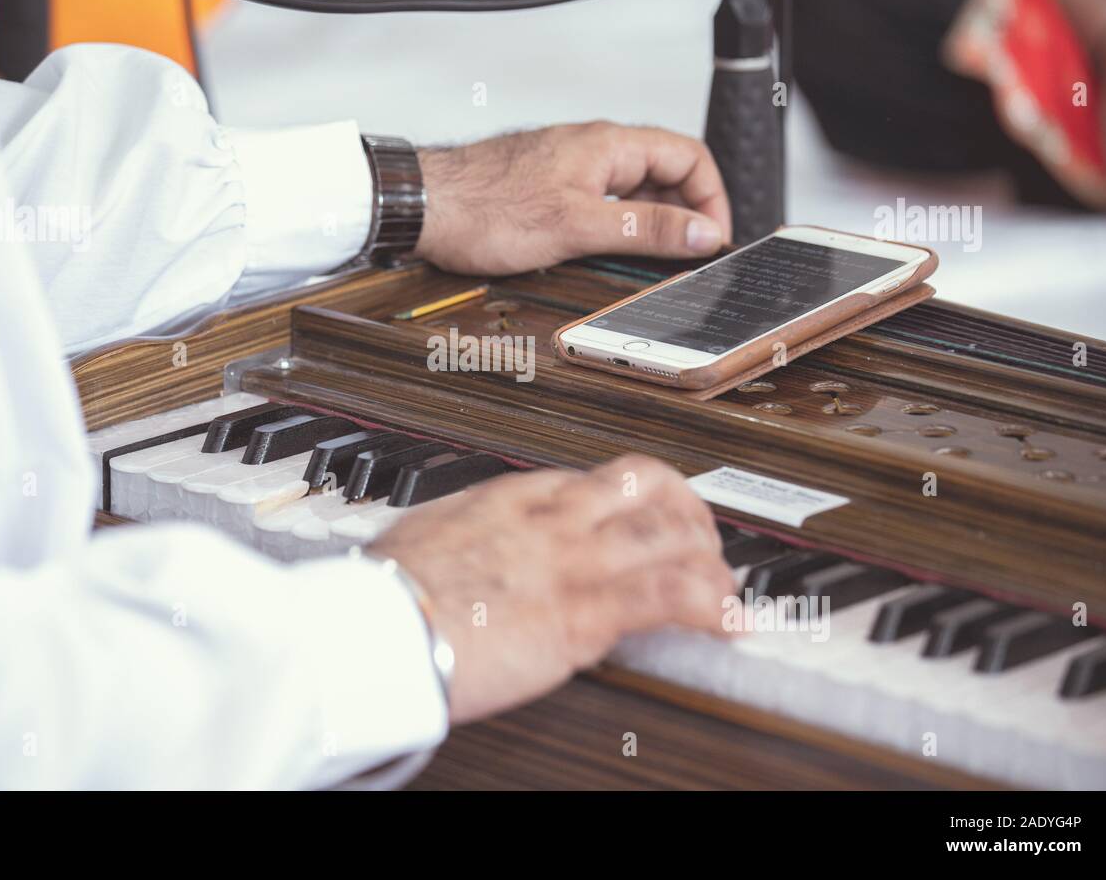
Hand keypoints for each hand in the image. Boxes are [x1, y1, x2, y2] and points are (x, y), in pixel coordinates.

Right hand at [370, 455, 736, 724]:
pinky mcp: (582, 611)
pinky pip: (669, 595)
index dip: (641, 501)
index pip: (599, 480)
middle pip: (647, 488)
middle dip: (688, 514)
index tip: (652, 523)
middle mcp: (552, 517)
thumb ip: (466, 539)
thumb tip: (467, 553)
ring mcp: (572, 560)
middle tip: (702, 545)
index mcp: (513, 496)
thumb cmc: (386, 592)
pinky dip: (711, 604)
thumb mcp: (430, 540)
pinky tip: (730, 620)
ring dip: (709, 560)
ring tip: (725, 589)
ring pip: (670, 533)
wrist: (374, 625)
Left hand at [413, 123, 730, 275]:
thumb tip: (701, 233)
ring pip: (632, 191)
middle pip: (665, 173)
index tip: (711, 240)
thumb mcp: (578, 226)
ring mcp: (571, 168)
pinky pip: (602, 203)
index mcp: (609, 145)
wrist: (422, 205)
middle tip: (688, 258)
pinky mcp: (550, 189)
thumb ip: (644, 228)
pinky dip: (618, 227)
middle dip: (684, 214)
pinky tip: (610, 255)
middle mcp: (594, 149)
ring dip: (650, 224)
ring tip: (653, 263)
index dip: (710, 198)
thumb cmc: (485, 207)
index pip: (689, 156)